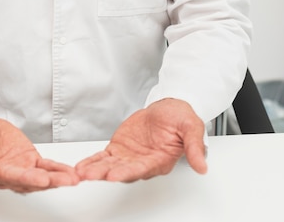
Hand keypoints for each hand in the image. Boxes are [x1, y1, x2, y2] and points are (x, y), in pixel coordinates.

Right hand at [0, 108, 79, 192]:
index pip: (9, 177)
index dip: (27, 178)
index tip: (42, 178)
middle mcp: (5, 174)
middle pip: (29, 181)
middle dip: (50, 181)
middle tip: (67, 180)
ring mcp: (18, 169)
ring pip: (40, 177)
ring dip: (57, 178)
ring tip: (73, 178)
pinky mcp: (28, 160)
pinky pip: (45, 166)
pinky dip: (58, 169)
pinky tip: (70, 172)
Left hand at [76, 98, 206, 181]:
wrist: (168, 107)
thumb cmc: (180, 116)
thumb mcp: (191, 127)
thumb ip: (195, 147)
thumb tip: (203, 167)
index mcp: (160, 160)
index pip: (142, 169)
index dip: (128, 172)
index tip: (115, 174)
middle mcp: (143, 163)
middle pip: (122, 171)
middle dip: (105, 173)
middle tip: (91, 175)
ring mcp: (129, 158)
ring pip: (109, 166)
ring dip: (95, 170)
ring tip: (81, 172)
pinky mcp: (118, 150)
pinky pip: (102, 158)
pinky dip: (91, 162)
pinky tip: (81, 167)